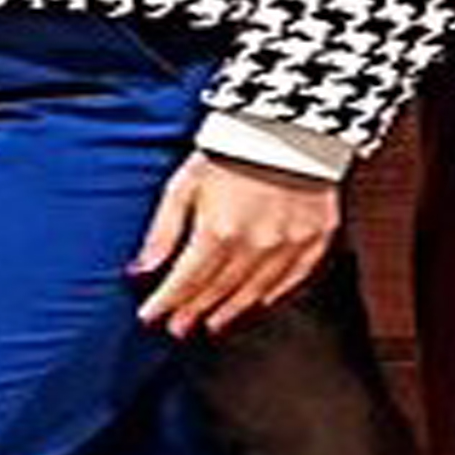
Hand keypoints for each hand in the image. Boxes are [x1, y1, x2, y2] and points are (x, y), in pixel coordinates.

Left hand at [129, 150, 338, 336]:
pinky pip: (292, 278)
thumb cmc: (231, 149)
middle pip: (217, 291)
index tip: (150, 317)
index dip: (165, 303)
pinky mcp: (315, 238)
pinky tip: (257, 302)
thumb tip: (139, 269)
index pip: (185, 282)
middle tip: (178, 328)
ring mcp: (288, 246)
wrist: (290, 126)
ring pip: (253, 292)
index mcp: (217, 233)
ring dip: (229, 311)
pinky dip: (272, 294)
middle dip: (193, 312)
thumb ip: (163, 231)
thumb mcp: (185, 184)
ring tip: (211, 324)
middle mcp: (254, 246)